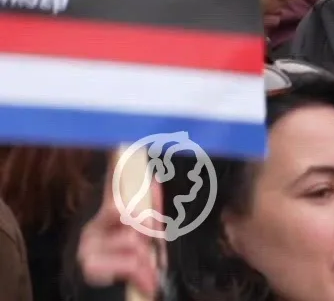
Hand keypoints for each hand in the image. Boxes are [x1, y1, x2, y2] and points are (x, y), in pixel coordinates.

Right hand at [76, 173, 159, 294]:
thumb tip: (154, 179)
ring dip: (148, 259)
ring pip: (133, 241)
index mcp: (105, 216)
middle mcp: (92, 228)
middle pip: (129, 214)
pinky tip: (146, 282)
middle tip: (152, 248)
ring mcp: (87, 248)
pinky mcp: (89, 268)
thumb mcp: (146, 237)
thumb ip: (151, 210)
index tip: (119, 142)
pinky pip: (130, 262)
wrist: (112, 300)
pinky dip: (143, 275)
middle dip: (149, 231)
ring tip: (148, 271)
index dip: (116, 164)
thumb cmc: (131, 265)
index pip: (112, 184)